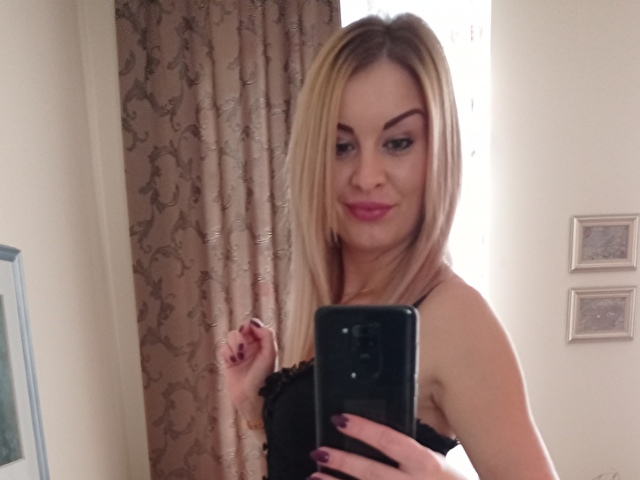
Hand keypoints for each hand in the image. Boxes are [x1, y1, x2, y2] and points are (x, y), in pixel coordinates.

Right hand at [222, 318, 276, 419]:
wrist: (251, 398)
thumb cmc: (264, 377)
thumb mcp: (270, 354)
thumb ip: (266, 335)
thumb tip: (253, 322)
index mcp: (262, 343)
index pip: (253, 326)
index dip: (249, 326)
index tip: (248, 331)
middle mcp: (251, 347)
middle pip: (240, 330)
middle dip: (240, 337)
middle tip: (242, 347)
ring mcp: (239, 354)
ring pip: (230, 338)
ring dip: (233, 345)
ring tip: (238, 357)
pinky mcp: (229, 362)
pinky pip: (223, 349)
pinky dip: (227, 353)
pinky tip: (233, 361)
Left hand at [309, 414, 466, 479]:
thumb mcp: (441, 464)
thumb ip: (413, 453)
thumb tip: (380, 436)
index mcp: (427, 465)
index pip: (390, 441)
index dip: (363, 428)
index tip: (340, 419)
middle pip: (371, 472)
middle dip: (342, 460)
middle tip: (319, 450)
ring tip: (314, 475)